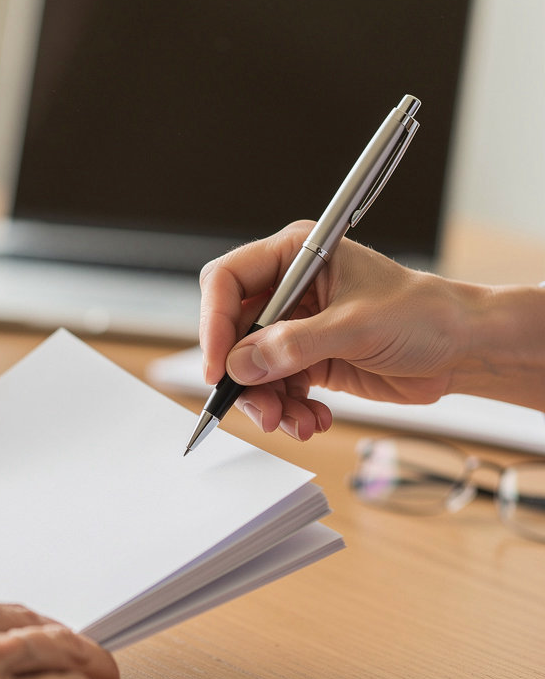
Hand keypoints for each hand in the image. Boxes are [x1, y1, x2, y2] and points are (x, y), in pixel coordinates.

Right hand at [197, 222, 469, 439]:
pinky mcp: (306, 360)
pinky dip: (289, 411)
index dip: (214, 322)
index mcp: (297, 256)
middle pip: (233, 334)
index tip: (217, 365)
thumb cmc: (425, 315)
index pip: (228, 281)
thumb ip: (295, 345)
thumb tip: (241, 364)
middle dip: (244, 377)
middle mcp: (289, 290)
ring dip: (268, 402)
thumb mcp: (357, 326)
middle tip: (261, 409)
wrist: (464, 349)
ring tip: (293, 422)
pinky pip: (276, 389)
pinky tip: (313, 420)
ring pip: (251, 369)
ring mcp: (296, 328)